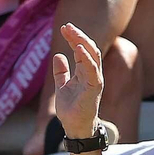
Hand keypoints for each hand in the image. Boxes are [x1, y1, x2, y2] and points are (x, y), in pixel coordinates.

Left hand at [51, 23, 103, 140]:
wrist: (74, 127)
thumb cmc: (71, 110)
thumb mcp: (62, 86)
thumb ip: (61, 72)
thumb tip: (58, 56)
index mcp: (85, 72)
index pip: (82, 49)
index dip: (74, 38)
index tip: (64, 28)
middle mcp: (92, 73)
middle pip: (89, 48)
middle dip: (78, 36)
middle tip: (67, 26)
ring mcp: (95, 79)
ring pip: (93, 55)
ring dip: (82, 42)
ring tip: (72, 32)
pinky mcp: (94, 87)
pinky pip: (93, 69)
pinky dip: (87, 57)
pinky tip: (78, 48)